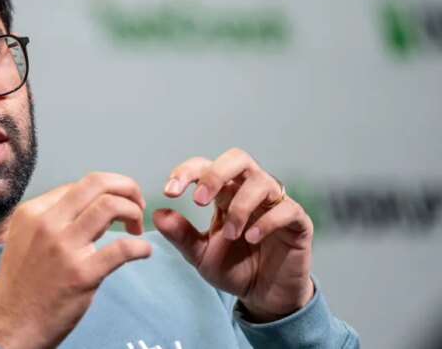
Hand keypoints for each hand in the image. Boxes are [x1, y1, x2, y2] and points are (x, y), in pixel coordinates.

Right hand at [0, 173, 151, 348]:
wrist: (10, 328)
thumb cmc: (21, 288)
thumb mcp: (25, 240)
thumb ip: (55, 222)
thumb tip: (94, 209)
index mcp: (32, 213)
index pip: (78, 185)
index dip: (105, 191)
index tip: (116, 205)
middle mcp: (47, 223)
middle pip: (96, 182)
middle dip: (126, 186)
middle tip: (136, 204)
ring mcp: (64, 247)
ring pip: (110, 205)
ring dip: (133, 211)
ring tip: (137, 227)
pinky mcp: (81, 274)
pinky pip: (122, 248)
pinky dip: (140, 247)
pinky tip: (143, 252)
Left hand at [153, 148, 313, 321]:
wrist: (264, 297)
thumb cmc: (234, 269)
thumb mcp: (201, 255)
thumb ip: (181, 235)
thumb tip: (157, 213)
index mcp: (225, 193)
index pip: (205, 166)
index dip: (186, 172)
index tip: (169, 192)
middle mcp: (250, 191)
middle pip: (238, 158)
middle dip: (216, 174)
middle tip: (198, 201)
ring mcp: (275, 204)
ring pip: (261, 181)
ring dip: (240, 205)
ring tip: (230, 234)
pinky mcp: (298, 222)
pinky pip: (286, 208)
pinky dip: (267, 221)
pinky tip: (251, 238)